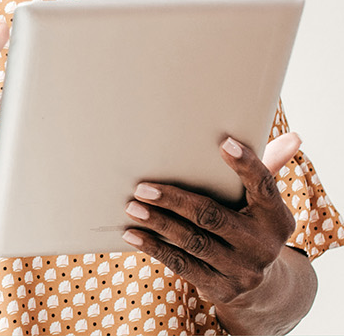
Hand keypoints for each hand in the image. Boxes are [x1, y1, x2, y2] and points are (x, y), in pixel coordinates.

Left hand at [121, 133, 300, 305]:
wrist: (263, 288)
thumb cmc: (252, 228)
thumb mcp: (264, 206)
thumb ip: (267, 171)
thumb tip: (293, 137)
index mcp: (276, 218)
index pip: (263, 186)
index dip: (246, 165)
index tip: (224, 143)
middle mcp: (263, 245)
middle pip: (213, 217)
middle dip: (175, 201)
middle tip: (142, 187)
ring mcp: (243, 270)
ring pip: (193, 242)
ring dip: (159, 223)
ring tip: (133, 207)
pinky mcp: (222, 289)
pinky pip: (182, 265)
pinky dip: (155, 247)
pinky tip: (132, 233)